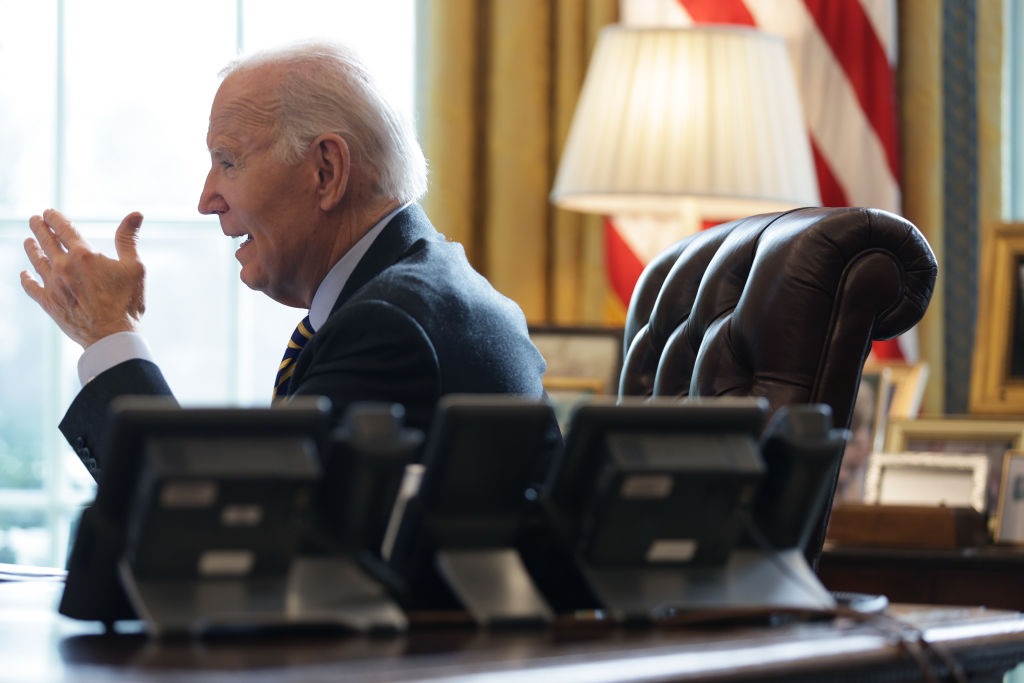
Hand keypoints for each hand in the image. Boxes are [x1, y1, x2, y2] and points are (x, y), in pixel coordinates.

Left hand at [21, 209, 146, 347]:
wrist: (112, 335)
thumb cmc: (127, 301)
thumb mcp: (134, 267)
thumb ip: (128, 238)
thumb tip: (136, 214)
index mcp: (83, 255)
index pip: (62, 228)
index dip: (54, 218)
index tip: (48, 212)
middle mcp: (63, 267)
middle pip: (45, 241)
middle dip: (39, 228)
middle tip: (34, 220)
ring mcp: (53, 285)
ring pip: (36, 261)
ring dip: (31, 249)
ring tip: (28, 241)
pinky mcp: (49, 303)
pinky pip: (31, 287)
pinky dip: (26, 279)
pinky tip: (24, 274)